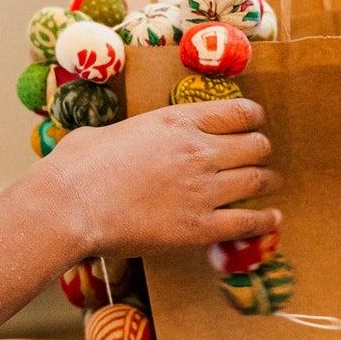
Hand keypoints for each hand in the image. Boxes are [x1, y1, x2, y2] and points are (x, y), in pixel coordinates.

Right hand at [45, 97, 281, 258]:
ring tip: (269, 185)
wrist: (69, 205)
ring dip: (267, 182)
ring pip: (258, 180)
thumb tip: (118, 140)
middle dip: (260, 151)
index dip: (253, 119)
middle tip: (258, 158)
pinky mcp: (199, 227)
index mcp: (177, 121)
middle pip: (255, 146)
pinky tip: (271, 219)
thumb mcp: (107, 132)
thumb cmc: (76, 167)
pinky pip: (248, 222)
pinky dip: (264, 220)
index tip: (254, 124)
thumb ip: (128, 134)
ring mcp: (203, 189)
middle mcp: (198, 151)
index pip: (238, 112)